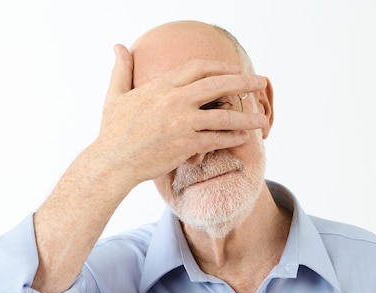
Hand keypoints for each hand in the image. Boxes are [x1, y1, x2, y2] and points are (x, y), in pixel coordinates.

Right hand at [94, 44, 268, 187]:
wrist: (113, 162)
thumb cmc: (113, 131)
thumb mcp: (115, 95)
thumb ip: (122, 69)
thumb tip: (118, 47)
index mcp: (161, 86)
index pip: (198, 67)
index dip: (220, 67)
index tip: (236, 70)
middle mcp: (175, 100)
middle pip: (218, 85)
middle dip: (244, 82)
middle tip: (262, 82)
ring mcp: (182, 123)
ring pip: (223, 116)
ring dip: (246, 116)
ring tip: (261, 118)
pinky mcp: (186, 145)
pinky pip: (216, 139)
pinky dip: (232, 138)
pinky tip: (243, 137)